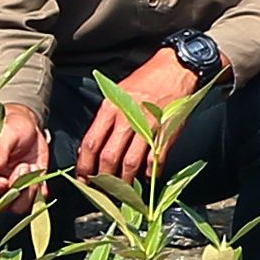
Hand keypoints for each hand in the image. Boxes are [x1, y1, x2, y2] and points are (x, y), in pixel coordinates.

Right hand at [0, 101, 45, 203]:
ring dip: (29, 189)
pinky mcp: (27, 190)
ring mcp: (10, 189)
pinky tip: (37, 171)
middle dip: (15, 190)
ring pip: (17, 207)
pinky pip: (35, 201)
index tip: (4, 181)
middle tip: (23, 166)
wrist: (28, 127)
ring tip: (30, 166)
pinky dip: (39, 190)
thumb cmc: (11, 127)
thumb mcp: (5, 132)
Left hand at [83, 49, 197, 179]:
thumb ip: (106, 121)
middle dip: (104, 179)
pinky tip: (148, 178)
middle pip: (109, 157)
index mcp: (110, 108)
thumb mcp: (117, 95)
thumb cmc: (144, 81)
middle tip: (103, 191)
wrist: (174, 68)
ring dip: (126, 180)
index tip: (84, 179)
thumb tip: (94, 148)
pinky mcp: (166, 131)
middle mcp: (126, 118)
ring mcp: (147, 126)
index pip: (91, 144)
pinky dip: (150, 173)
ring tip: (124, 190)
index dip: (85, 166)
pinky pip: (155, 159)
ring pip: (130, 162)